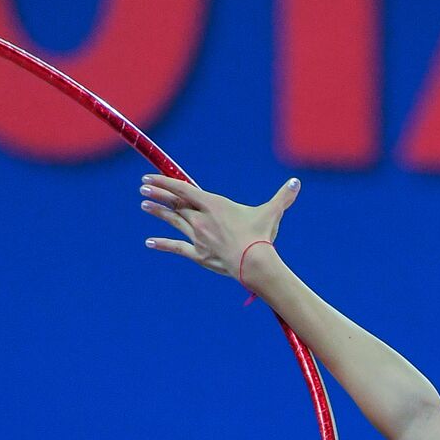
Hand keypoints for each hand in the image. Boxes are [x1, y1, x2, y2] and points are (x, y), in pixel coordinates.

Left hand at [139, 175, 300, 284]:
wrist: (253, 262)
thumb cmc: (261, 235)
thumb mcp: (272, 212)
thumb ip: (283, 197)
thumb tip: (297, 184)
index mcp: (213, 204)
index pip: (182, 189)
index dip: (164, 182)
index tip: (149, 177)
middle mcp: (201, 219)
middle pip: (175, 204)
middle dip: (158, 194)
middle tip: (142, 188)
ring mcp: (197, 237)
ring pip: (173, 222)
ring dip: (158, 212)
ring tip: (143, 205)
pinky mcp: (197, 254)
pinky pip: (176, 247)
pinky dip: (162, 244)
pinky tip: (149, 242)